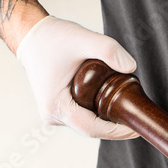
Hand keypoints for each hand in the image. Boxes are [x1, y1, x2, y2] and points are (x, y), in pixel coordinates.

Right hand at [15, 15, 138, 139]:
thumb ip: (108, 49)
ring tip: (129, 110)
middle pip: (92, 129)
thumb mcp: (82, 39)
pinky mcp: (58, 109)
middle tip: (138, 118)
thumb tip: (131, 67)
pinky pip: (83, 117)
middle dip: (116, 127)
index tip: (136, 128)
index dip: (116, 131)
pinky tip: (114, 106)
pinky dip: (98, 113)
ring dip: (108, 120)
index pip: (92, 128)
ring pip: (87, 124)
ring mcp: (54, 114)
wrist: (30, 35)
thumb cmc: (51, 38)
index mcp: (56, 106)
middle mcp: (53, 115)